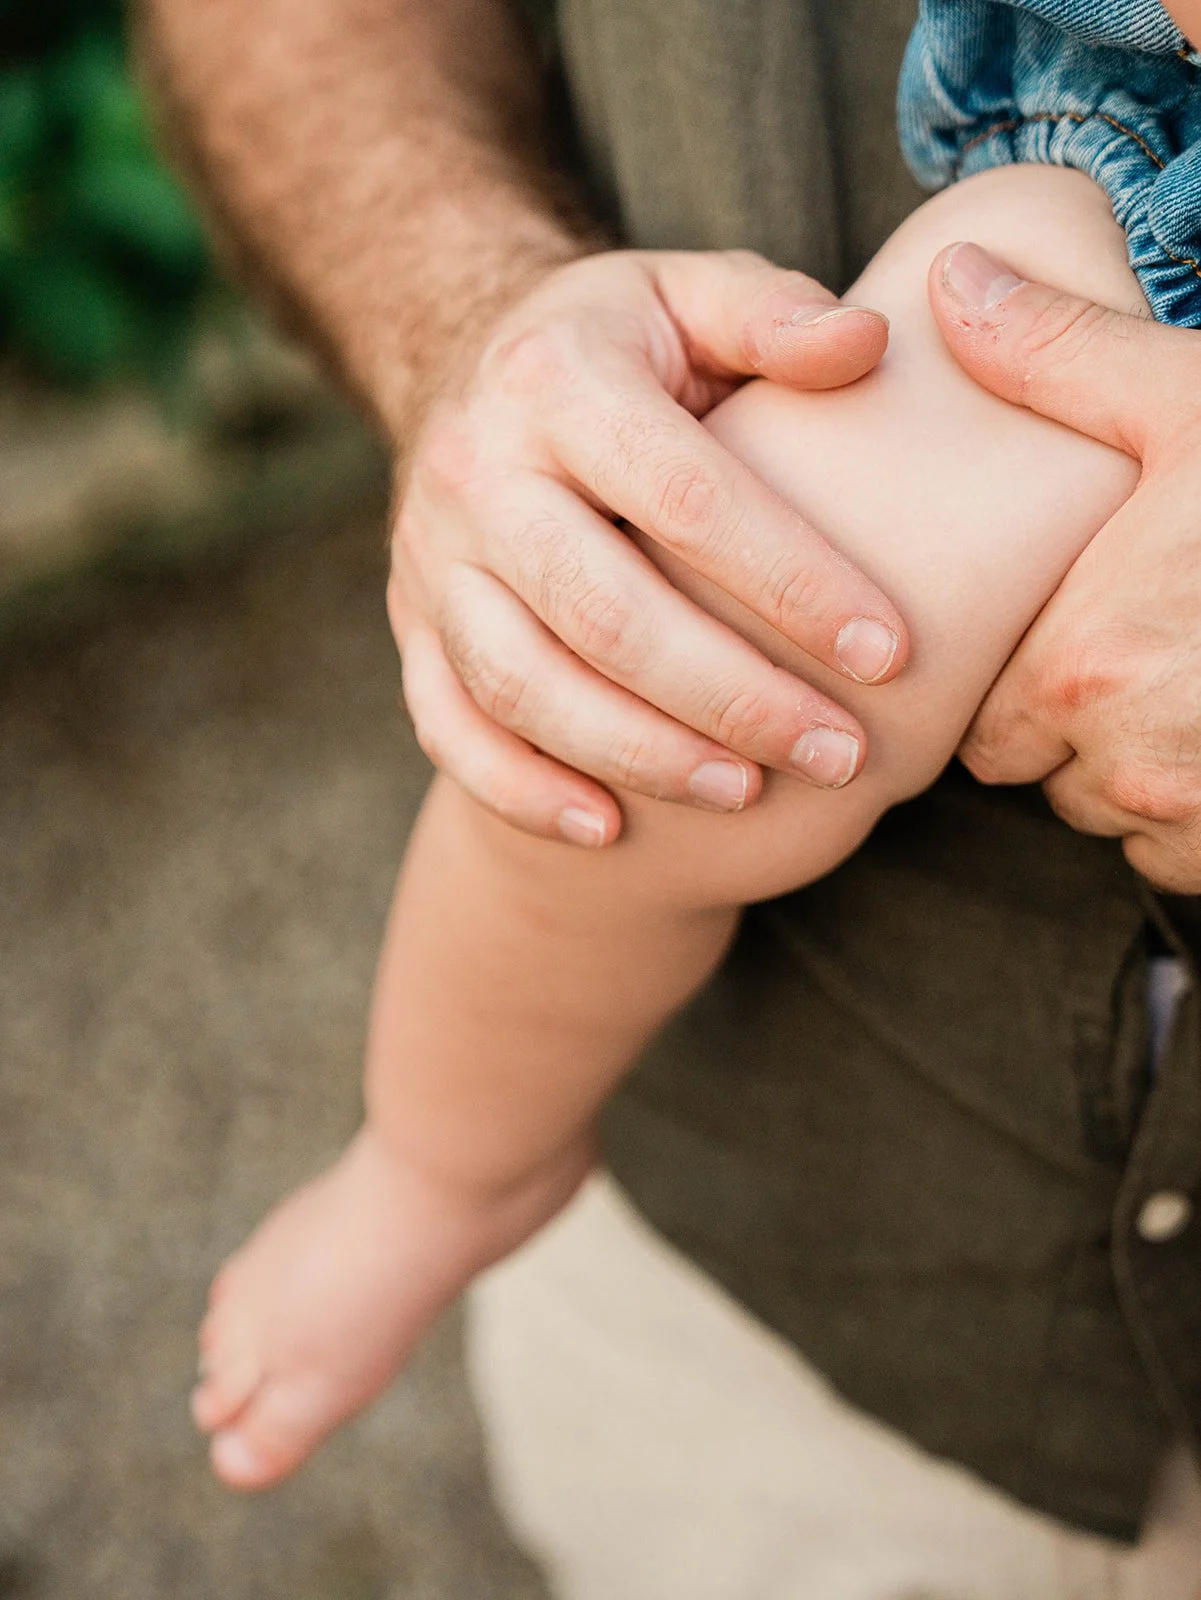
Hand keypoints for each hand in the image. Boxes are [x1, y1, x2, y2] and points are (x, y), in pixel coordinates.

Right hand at [391, 248, 908, 845]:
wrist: (464, 364)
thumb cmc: (617, 346)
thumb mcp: (688, 295)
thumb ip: (773, 314)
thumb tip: (865, 347)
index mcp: (558, 383)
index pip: (685, 497)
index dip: (791, 582)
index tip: (889, 652)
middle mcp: (477, 474)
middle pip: (603, 612)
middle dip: (732, 697)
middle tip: (841, 754)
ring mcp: (432, 562)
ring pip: (523, 684)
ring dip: (640, 755)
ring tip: (747, 793)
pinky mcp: (411, 629)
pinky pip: (447, 727)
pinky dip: (521, 790)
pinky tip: (608, 827)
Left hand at [931, 242, 1200, 891]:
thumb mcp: (1194, 405)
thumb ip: (1059, 358)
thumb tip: (951, 279)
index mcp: (1083, 667)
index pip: (988, 730)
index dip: (1025, 689)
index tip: (1074, 644)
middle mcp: (1128, 765)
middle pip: (1052, 779)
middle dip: (1082, 734)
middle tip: (1152, 657)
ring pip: (1125, 821)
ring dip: (1148, 777)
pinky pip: (1189, 861)